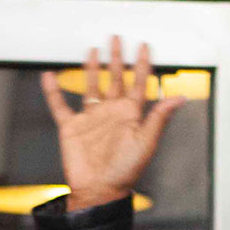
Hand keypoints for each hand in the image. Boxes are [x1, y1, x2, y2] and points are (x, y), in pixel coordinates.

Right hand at [39, 36, 185, 211]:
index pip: (138, 83)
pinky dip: (53, 91)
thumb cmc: (125, 171)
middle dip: (117, 59)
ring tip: (92, 50)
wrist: (99, 190)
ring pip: (91, 86)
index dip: (142, 65)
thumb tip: (180, 98)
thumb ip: (159, 118)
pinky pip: (60, 105)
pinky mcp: (71, 128)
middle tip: (117, 38)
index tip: (144, 47)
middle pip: (115, 78)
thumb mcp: (146, 142)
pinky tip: (49, 76)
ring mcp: (91, 119)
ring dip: (91, 68)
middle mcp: (111, 113)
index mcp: (130, 115)